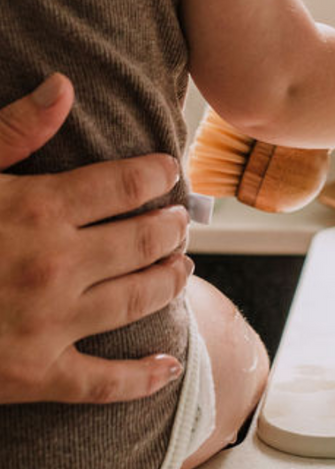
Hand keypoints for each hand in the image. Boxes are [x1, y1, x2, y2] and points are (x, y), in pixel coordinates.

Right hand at [0, 73, 192, 404]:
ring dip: (169, 282)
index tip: (170, 173)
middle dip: (171, 229)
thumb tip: (64, 85)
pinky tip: (168, 367)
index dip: (158, 176)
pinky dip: (141, 378)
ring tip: (183, 268)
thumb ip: (14, 130)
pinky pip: (101, 383)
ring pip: (137, 300)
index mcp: (39, 209)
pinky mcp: (33, 376)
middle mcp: (55, 265)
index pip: (126, 186)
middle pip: (143, 241)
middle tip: (182, 222)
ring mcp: (48, 324)